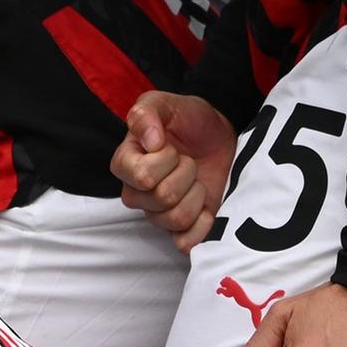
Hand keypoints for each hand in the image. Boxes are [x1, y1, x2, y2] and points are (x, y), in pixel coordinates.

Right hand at [114, 90, 235, 246]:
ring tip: (197, 180)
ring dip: (196, 195)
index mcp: (126, 165)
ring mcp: (158, 214)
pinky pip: (185, 243)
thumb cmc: (189, 120)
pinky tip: (206, 208)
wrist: (220, 135)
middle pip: (161, 198)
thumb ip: (147, 112)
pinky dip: (202, 227)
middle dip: (186, 174)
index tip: (171, 146)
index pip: (141, 176)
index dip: (164, 160)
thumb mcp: (167, 103)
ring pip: (175, 220)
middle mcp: (138, 194)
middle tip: (189, 161)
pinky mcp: (182, 229)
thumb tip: (149, 140)